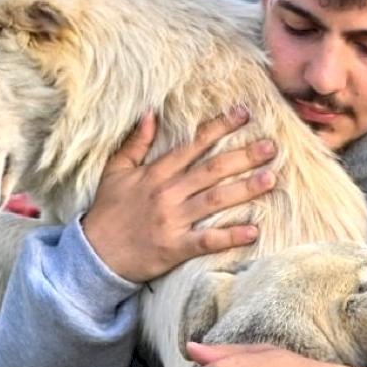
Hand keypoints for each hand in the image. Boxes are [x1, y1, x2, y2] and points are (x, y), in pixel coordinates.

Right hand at [83, 108, 276, 282]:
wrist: (95, 254)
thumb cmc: (108, 211)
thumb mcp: (116, 171)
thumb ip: (135, 143)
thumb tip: (150, 113)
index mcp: (156, 173)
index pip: (194, 145)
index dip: (220, 128)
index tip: (244, 115)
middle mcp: (168, 193)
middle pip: (212, 170)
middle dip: (243, 156)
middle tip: (272, 146)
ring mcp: (173, 220)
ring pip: (215, 200)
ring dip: (245, 189)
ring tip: (271, 179)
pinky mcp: (175, 247)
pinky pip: (207, 240)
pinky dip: (230, 236)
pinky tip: (253, 231)